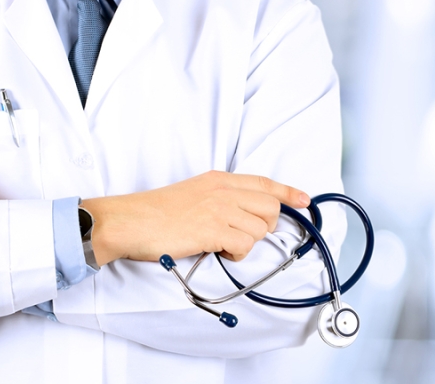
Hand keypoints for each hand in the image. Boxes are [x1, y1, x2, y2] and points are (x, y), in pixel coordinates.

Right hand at [81, 171, 309, 265]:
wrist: (129, 221)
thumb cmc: (156, 212)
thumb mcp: (193, 193)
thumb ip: (221, 198)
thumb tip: (244, 216)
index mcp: (219, 179)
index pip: (264, 183)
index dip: (288, 192)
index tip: (305, 200)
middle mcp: (224, 190)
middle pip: (271, 209)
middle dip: (264, 227)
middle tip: (240, 235)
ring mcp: (220, 208)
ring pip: (260, 230)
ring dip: (245, 243)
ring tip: (220, 244)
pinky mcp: (214, 229)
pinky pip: (245, 246)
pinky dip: (235, 255)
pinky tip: (217, 251)